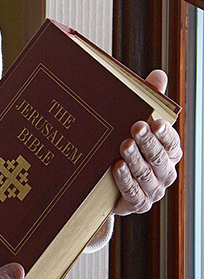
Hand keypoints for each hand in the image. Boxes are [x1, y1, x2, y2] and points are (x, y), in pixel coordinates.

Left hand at [112, 70, 181, 215]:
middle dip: (148, 142)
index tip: (156, 122)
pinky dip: (126, 181)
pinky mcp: (138, 204)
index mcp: (169, 151)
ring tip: (124, 146)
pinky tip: (117, 168)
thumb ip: (150, 99)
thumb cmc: (126, 142)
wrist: (106, 182)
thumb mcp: (135, 120)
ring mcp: (153, 189)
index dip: (165, 133)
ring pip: (147, 175)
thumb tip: (159, 75)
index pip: (172, 141)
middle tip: (136, 128)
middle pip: (159, 157)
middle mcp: (165, 171)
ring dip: (136, 160)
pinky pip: (135, 194)